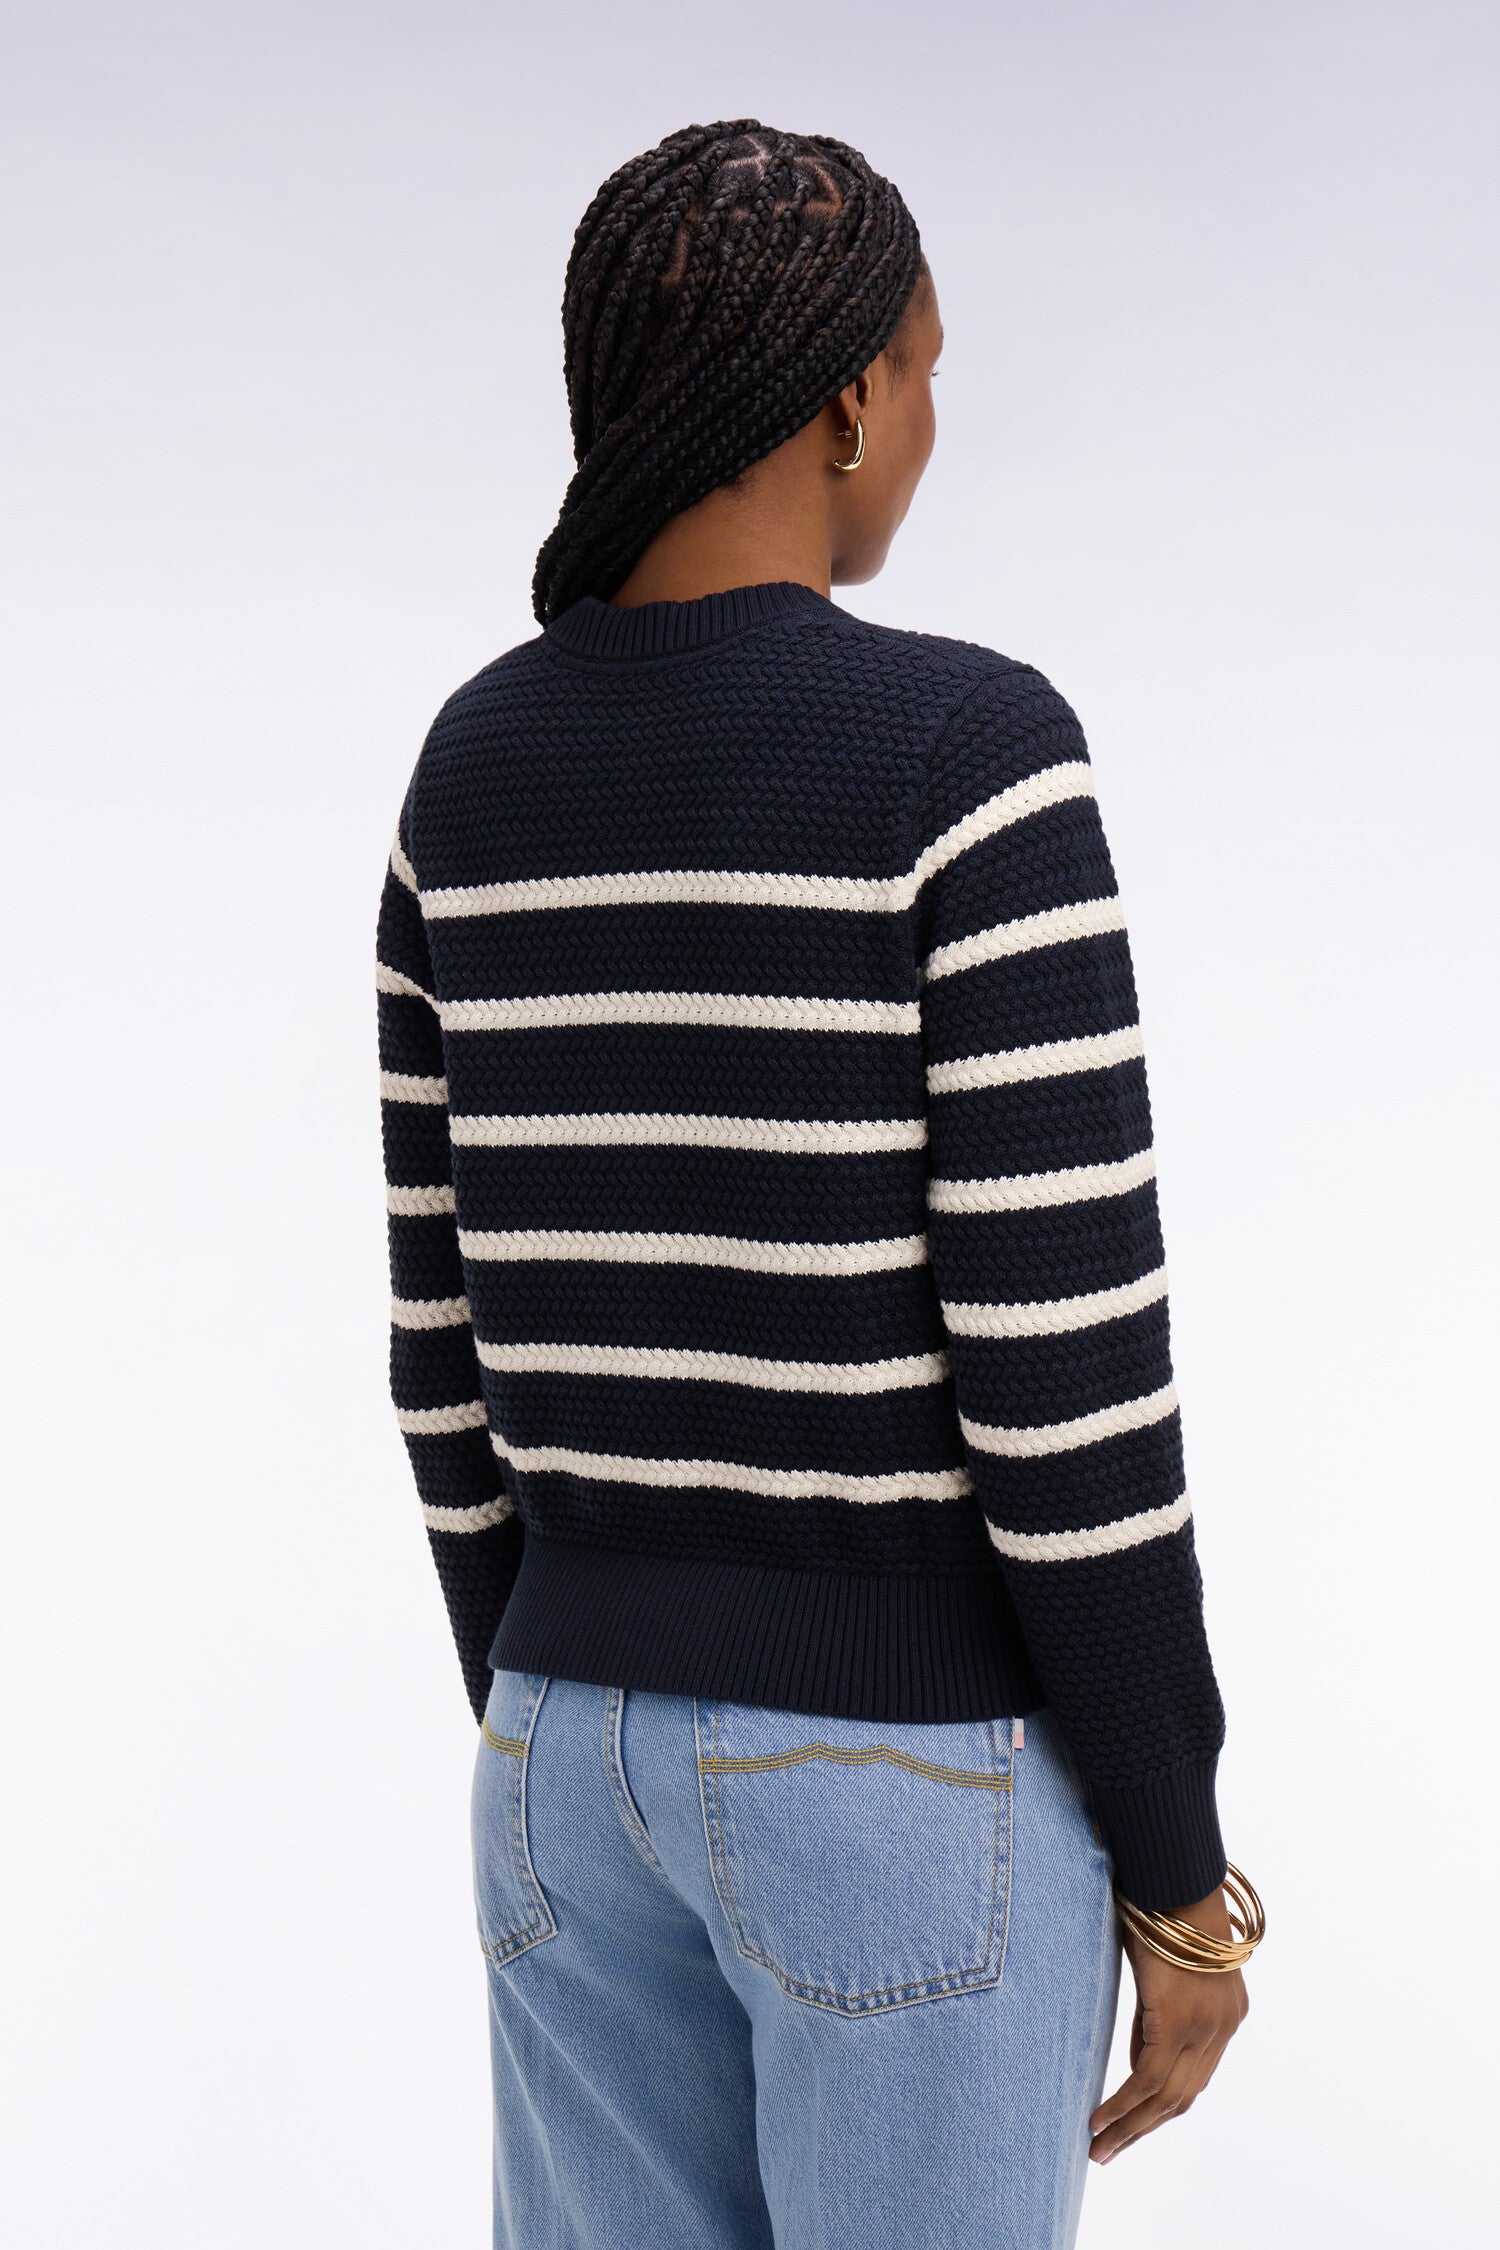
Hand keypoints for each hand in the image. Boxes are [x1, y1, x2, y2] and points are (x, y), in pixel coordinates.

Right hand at [1088, 1885, 1248, 2163]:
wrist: (1175, 1872)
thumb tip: (1138, 2057)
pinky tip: (1099, 2121)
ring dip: (1131, 2127)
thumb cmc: (1163, 1904)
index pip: (1194, 2075)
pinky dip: (1123, 2105)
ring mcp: (1204, 2027)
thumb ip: (1157, 2013)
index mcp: (1227, 2012)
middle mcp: (1223, 2026)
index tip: (1132, 2123)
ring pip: (1168, 2097)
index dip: (1162, 2104)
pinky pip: (1148, 2078)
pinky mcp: (1177, 2021)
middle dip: (1145, 2128)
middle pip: (1184, 2096)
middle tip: (1109, 2151)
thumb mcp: (1162, 1966)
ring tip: (1099, 2149)